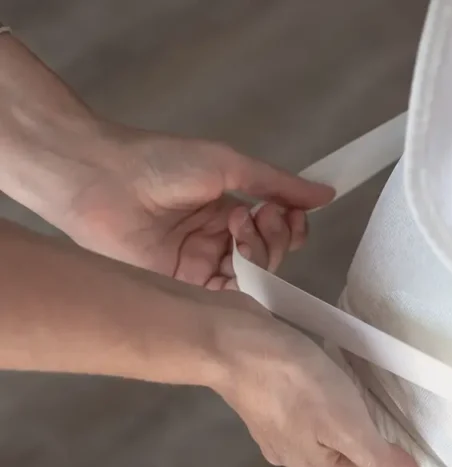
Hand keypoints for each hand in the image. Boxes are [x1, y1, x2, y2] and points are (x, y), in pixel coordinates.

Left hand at [58, 123, 334, 288]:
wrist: (101, 178)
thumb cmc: (160, 163)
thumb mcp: (229, 165)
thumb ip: (278, 184)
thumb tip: (327, 194)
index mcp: (226, 215)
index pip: (275, 233)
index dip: (291, 226)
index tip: (290, 211)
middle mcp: (216, 245)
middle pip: (270, 257)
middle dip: (277, 236)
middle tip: (258, 214)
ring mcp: (201, 269)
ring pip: (254, 278)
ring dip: (261, 252)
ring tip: (241, 226)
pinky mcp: (185, 291)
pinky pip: (229, 296)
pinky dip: (245, 281)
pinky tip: (239, 253)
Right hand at [212, 293, 423, 466]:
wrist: (234, 342)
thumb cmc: (296, 386)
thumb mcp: (348, 426)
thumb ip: (380, 458)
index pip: (368, 462)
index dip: (383, 436)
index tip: (384, 406)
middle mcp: (291, 456)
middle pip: (345, 442)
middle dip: (359, 416)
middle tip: (363, 386)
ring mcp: (272, 428)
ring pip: (324, 420)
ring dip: (338, 398)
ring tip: (341, 374)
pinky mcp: (264, 398)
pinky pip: (304, 399)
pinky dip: (316, 385)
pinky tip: (317, 367)